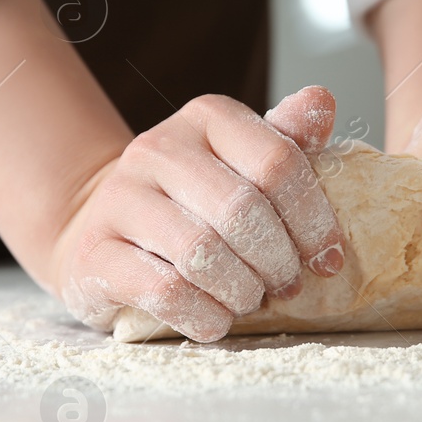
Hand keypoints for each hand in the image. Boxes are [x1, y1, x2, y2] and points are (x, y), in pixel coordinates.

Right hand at [49, 87, 345, 341]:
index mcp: (207, 118)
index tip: (326, 258)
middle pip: (241, 210)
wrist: (99, 228)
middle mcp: (158, 148)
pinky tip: (214, 319)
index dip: (314, 219)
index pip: (277, 162)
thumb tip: (323, 101)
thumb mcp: (241, 165)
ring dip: (241, 290)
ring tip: (249, 300)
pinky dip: (204, 316)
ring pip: (201, 253)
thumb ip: (287, 140)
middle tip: (286, 285)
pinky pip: (165, 292)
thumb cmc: (191, 203)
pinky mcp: (94, 254)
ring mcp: (119, 199)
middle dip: (277, 260)